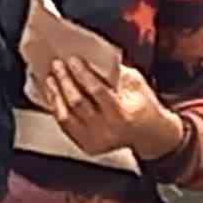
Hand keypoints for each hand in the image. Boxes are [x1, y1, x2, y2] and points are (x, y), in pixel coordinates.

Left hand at [40, 59, 179, 163]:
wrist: (151, 135)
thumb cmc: (144, 106)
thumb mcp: (136, 84)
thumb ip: (115, 71)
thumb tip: (90, 57)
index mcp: (123, 114)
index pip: (97, 90)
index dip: (82, 74)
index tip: (73, 60)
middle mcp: (108, 130)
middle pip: (78, 103)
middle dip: (65, 81)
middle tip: (58, 65)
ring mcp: (96, 140)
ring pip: (67, 116)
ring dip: (56, 95)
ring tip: (51, 79)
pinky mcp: (88, 145)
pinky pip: (65, 126)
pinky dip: (57, 109)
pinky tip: (54, 95)